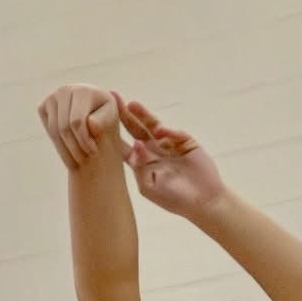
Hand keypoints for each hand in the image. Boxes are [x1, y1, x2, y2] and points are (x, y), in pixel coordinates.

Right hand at [37, 86, 121, 169]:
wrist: (94, 117)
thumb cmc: (106, 120)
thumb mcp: (110, 121)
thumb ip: (104, 122)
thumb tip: (90, 123)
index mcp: (83, 91)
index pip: (77, 122)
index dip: (84, 141)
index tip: (94, 153)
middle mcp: (65, 90)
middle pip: (64, 127)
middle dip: (74, 148)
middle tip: (83, 161)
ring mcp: (52, 97)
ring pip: (54, 131)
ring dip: (65, 150)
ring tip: (77, 162)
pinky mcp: (44, 106)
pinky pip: (48, 130)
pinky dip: (58, 143)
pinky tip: (69, 150)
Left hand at [117, 100, 225, 218]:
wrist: (203, 202)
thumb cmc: (174, 199)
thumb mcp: (149, 186)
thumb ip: (138, 167)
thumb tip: (135, 144)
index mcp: (142, 163)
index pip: (123, 144)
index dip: (112, 132)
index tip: (98, 120)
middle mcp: (154, 151)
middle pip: (136, 129)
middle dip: (124, 115)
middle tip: (112, 97)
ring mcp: (170, 145)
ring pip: (153, 126)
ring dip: (143, 115)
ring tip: (132, 104)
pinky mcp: (186, 142)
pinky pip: (175, 133)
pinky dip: (168, 131)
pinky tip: (160, 131)